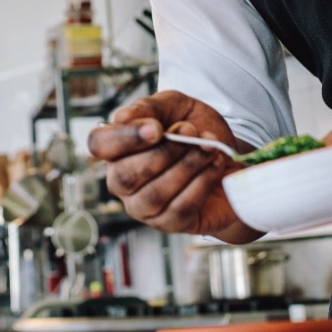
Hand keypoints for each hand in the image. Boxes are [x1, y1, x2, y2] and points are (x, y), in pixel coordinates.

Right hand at [88, 91, 258, 239]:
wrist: (233, 156)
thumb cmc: (196, 130)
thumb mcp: (175, 106)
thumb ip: (150, 108)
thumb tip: (121, 117)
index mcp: (117, 148)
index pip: (98, 145)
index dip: (124, 138)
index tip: (157, 128)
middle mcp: (123, 181)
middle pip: (125, 175)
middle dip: (164, 152)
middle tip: (191, 131)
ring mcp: (143, 208)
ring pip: (154, 194)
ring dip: (187, 166)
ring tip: (209, 147)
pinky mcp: (170, 224)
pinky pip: (180, 209)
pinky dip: (201, 183)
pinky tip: (214, 166)